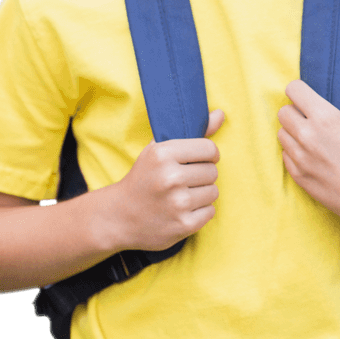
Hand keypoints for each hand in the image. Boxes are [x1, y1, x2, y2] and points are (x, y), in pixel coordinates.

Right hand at [107, 109, 224, 250]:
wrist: (118, 217)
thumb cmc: (144, 178)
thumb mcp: (160, 150)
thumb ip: (194, 132)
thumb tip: (221, 114)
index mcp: (163, 154)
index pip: (209, 149)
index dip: (207, 155)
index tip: (197, 161)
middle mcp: (170, 178)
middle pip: (213, 171)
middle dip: (202, 176)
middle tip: (183, 181)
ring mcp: (177, 203)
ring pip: (213, 191)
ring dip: (202, 194)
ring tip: (181, 196)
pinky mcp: (183, 224)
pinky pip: (210, 211)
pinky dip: (200, 211)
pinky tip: (182, 210)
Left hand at [277, 80, 339, 233]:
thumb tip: (336, 105)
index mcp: (325, 117)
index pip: (294, 90)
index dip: (300, 90)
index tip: (306, 95)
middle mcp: (307, 135)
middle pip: (283, 112)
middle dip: (296, 111)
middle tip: (310, 118)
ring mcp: (300, 157)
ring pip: (281, 133)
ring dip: (293, 132)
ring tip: (312, 138)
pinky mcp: (298, 175)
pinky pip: (285, 154)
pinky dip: (295, 151)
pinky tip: (312, 155)